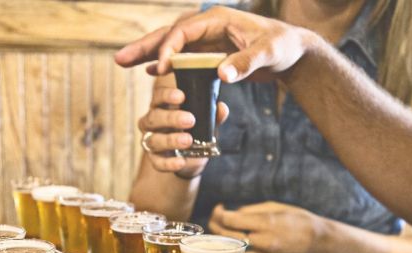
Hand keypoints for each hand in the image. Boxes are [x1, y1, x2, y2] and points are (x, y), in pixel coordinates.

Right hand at [115, 6, 316, 82]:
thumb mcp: (267, 54)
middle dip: (144, 47)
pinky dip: (164, 63)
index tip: (161, 69)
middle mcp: (207, 26)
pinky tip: (149, 72)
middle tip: (119, 60)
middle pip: (169, 34)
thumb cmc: (282, 47)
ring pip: (170, 45)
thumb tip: (221, 74)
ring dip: (147, 55)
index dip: (169, 48)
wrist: (291, 51)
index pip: (183, 31)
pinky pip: (181, 57)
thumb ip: (245, 63)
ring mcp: (206, 39)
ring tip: (123, 63)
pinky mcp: (208, 52)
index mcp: (217, 19)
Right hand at [138, 80, 228, 175]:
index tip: (182, 96)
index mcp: (162, 107)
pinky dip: (168, 163)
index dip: (166, 95)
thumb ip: (212, 115)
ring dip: (171, 140)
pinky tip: (181, 162)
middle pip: (154, 117)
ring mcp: (151, 141)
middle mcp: (152, 122)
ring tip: (188, 141)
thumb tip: (222, 108)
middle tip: (190, 120)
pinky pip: (157, 162)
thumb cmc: (194, 131)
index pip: (158, 96)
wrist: (192, 158)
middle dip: (171, 118)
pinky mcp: (154, 159)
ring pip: (154, 139)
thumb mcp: (205, 122)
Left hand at [208, 202, 325, 252]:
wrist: (318, 242)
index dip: (220, 214)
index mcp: (267, 224)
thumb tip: (230, 215)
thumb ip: (250, 211)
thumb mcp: (275, 207)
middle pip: (228, 237)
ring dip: (220, 246)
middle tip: (216, 220)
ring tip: (218, 238)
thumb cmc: (297, 220)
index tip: (220, 210)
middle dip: (216, 227)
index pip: (231, 220)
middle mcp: (266, 243)